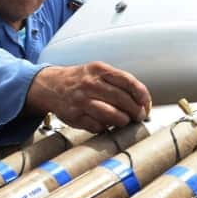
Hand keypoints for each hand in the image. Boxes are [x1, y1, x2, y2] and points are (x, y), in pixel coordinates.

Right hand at [26, 62, 151, 133]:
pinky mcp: (74, 116)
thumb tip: (142, 100)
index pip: (127, 81)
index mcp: (99, 70)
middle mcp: (90, 84)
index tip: (146, 103)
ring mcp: (81, 100)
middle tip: (138, 116)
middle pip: (121, 100)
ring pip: (111, 115)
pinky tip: (106, 124)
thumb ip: (118, 82)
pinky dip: (105, 127)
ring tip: (125, 121)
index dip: (141, 94)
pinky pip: (97, 126)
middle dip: (135, 110)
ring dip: (123, 121)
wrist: (50, 85)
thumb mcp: (97, 72)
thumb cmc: (81, 80)